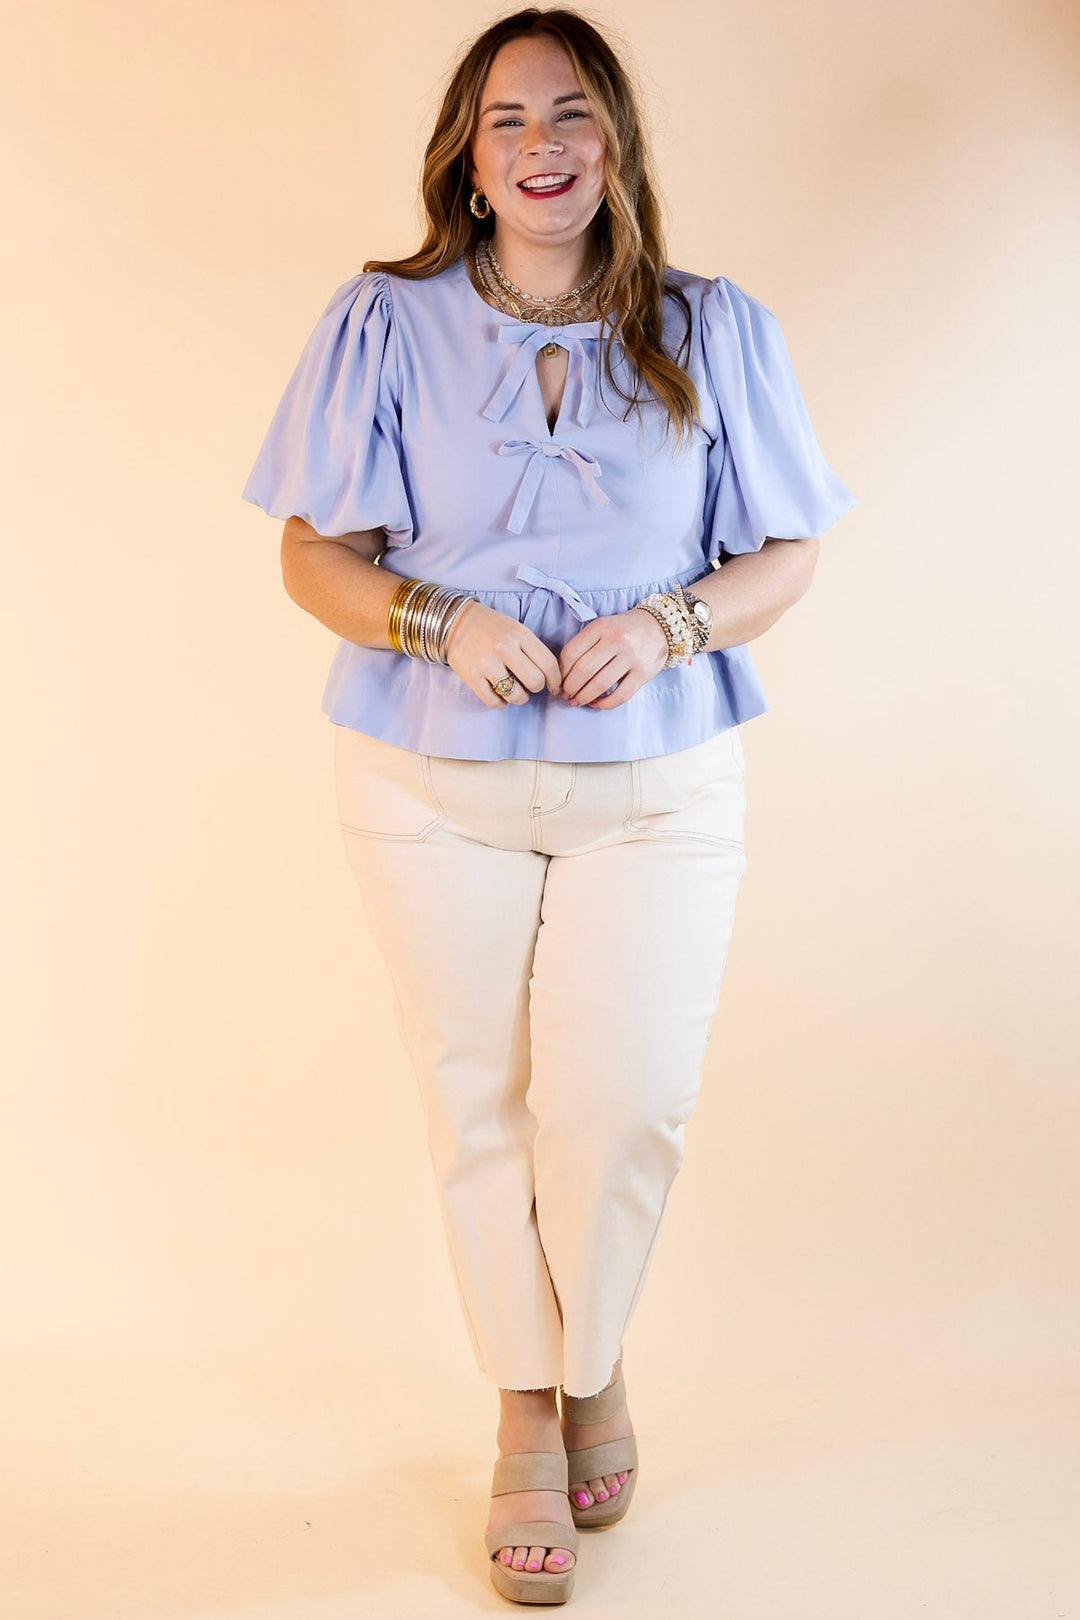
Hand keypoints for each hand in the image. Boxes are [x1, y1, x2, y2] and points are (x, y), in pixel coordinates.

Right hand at [444, 599, 563, 707]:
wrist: (454, 622)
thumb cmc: (490, 627)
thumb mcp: (516, 629)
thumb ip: (532, 649)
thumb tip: (550, 678)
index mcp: (519, 634)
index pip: (548, 663)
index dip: (555, 679)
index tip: (554, 686)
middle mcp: (504, 648)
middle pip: (535, 682)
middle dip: (537, 688)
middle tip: (531, 685)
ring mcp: (486, 663)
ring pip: (516, 695)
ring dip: (520, 697)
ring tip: (515, 690)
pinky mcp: (471, 676)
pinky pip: (494, 701)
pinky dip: (501, 702)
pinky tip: (500, 694)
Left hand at [559, 607, 669, 708]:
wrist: (660, 626)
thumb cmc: (623, 629)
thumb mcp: (602, 626)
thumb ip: (584, 644)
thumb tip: (563, 674)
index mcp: (601, 627)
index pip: (571, 652)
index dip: (561, 672)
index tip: (558, 681)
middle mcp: (616, 640)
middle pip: (583, 671)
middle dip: (570, 687)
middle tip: (566, 695)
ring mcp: (631, 657)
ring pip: (599, 685)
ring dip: (583, 697)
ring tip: (577, 701)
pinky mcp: (643, 673)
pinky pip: (620, 695)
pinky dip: (604, 704)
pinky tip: (596, 703)